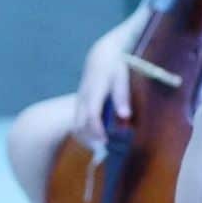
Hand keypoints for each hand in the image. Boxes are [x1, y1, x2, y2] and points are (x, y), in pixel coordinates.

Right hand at [71, 30, 131, 149]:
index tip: (105, 141)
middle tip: (105, 148)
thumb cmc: (115, 65)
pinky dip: (85, 132)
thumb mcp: (122, 76)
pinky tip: (97, 138)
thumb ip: (122, 96)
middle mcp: (84, 97)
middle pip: (79, 124)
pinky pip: (78, 121)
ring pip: (76, 124)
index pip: (92, 115)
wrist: (102, 54)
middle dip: (90, 139)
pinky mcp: (80, 102)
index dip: (97, 130)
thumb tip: (125, 116)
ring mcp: (80, 100)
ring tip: (101, 146)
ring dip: (86, 137)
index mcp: (94, 91)